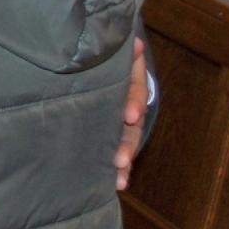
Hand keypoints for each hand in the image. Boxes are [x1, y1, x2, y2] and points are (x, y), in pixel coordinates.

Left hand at [114, 37, 148, 190]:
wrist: (93, 60)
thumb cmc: (100, 54)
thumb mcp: (111, 49)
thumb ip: (122, 51)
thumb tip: (135, 45)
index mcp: (126, 80)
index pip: (133, 91)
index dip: (132, 101)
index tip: (129, 114)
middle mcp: (126, 104)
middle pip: (132, 125)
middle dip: (127, 143)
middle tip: (120, 160)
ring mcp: (117, 121)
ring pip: (125, 142)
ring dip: (124, 161)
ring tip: (119, 180)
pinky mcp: (105, 132)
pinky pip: (113, 150)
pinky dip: (117, 167)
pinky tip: (115, 183)